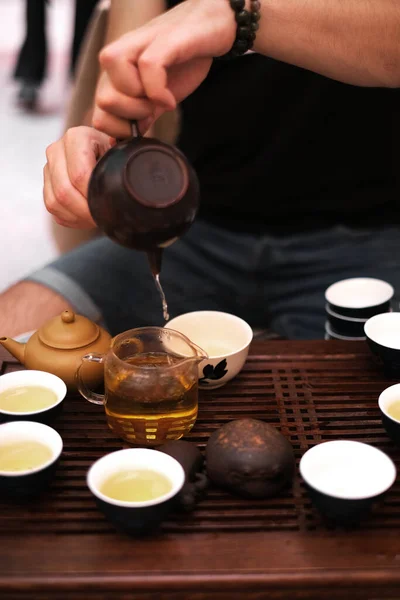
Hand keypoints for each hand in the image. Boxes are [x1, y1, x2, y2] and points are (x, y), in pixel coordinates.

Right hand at [44, 126, 113, 228]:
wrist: (105, 151)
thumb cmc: (116, 153)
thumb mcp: (122, 153)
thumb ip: (122, 161)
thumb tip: (126, 180)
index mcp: (76, 137)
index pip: (79, 175)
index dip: (93, 197)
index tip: (108, 207)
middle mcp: (57, 150)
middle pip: (64, 191)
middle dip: (85, 211)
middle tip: (103, 218)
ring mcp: (49, 167)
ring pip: (55, 202)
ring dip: (77, 217)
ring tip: (95, 218)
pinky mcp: (46, 183)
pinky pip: (53, 208)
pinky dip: (70, 218)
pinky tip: (86, 218)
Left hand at [92, 0, 236, 137]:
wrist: (212, 25)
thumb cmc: (184, 59)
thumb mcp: (158, 96)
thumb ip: (141, 116)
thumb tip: (123, 142)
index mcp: (116, 73)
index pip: (98, 113)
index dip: (120, 129)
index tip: (144, 125)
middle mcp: (120, 56)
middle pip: (103, 101)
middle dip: (131, 117)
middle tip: (154, 111)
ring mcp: (139, 45)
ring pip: (116, 84)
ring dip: (140, 104)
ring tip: (161, 102)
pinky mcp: (163, 40)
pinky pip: (148, 67)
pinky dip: (159, 92)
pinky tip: (170, 100)